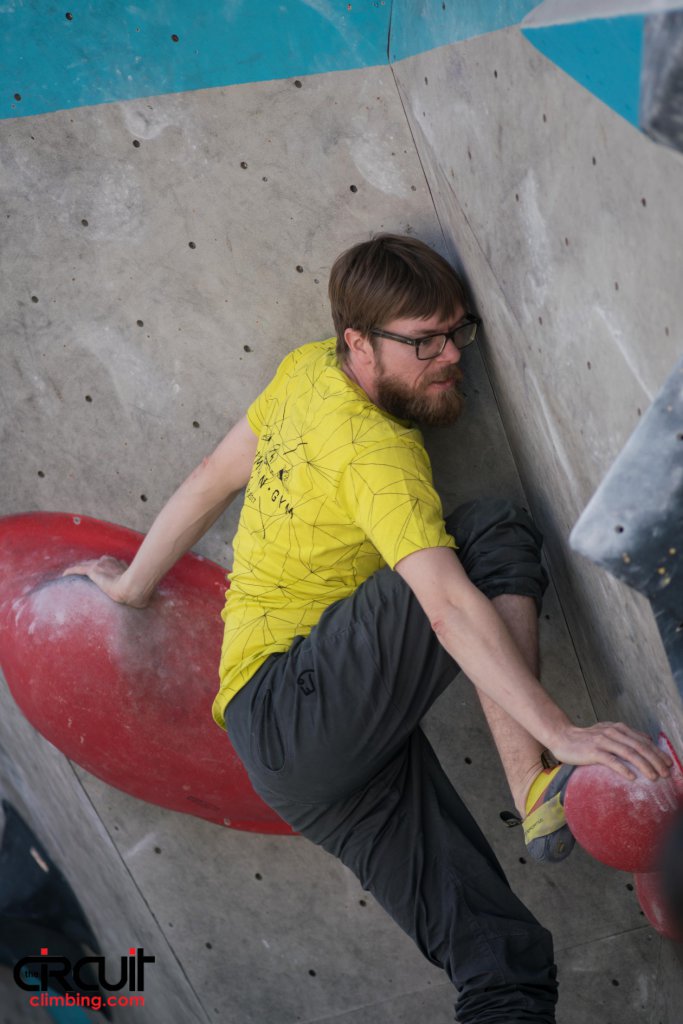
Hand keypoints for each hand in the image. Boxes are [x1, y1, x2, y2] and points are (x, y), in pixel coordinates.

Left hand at [62, 557, 149, 607]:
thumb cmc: (138, 592)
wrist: (134, 589)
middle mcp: (110, 562)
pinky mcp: (94, 571)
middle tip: (83, 576)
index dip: (102, 570)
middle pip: (95, 564)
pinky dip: (71, 572)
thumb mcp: (138, 592)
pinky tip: (64, 576)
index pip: (107, 565)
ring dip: (78, 571)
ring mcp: (101, 565)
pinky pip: (78, 570)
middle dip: (89, 569)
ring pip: (85, 566)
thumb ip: (136, 594)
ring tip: (71, 576)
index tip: (100, 576)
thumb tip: (142, 604)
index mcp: (120, 565)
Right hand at [549, 722, 671, 781]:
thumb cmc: (585, 739)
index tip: (668, 764)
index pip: (643, 741)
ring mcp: (602, 741)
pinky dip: (623, 769)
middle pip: (639, 747)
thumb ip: (626, 736)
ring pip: (628, 753)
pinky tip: (632, 777)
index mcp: (618, 728)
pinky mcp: (593, 751)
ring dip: (644, 766)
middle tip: (665, 773)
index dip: (657, 752)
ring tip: (654, 777)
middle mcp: (612, 732)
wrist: (562, 737)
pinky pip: (611, 760)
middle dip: (655, 760)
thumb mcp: (608, 732)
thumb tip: (647, 740)